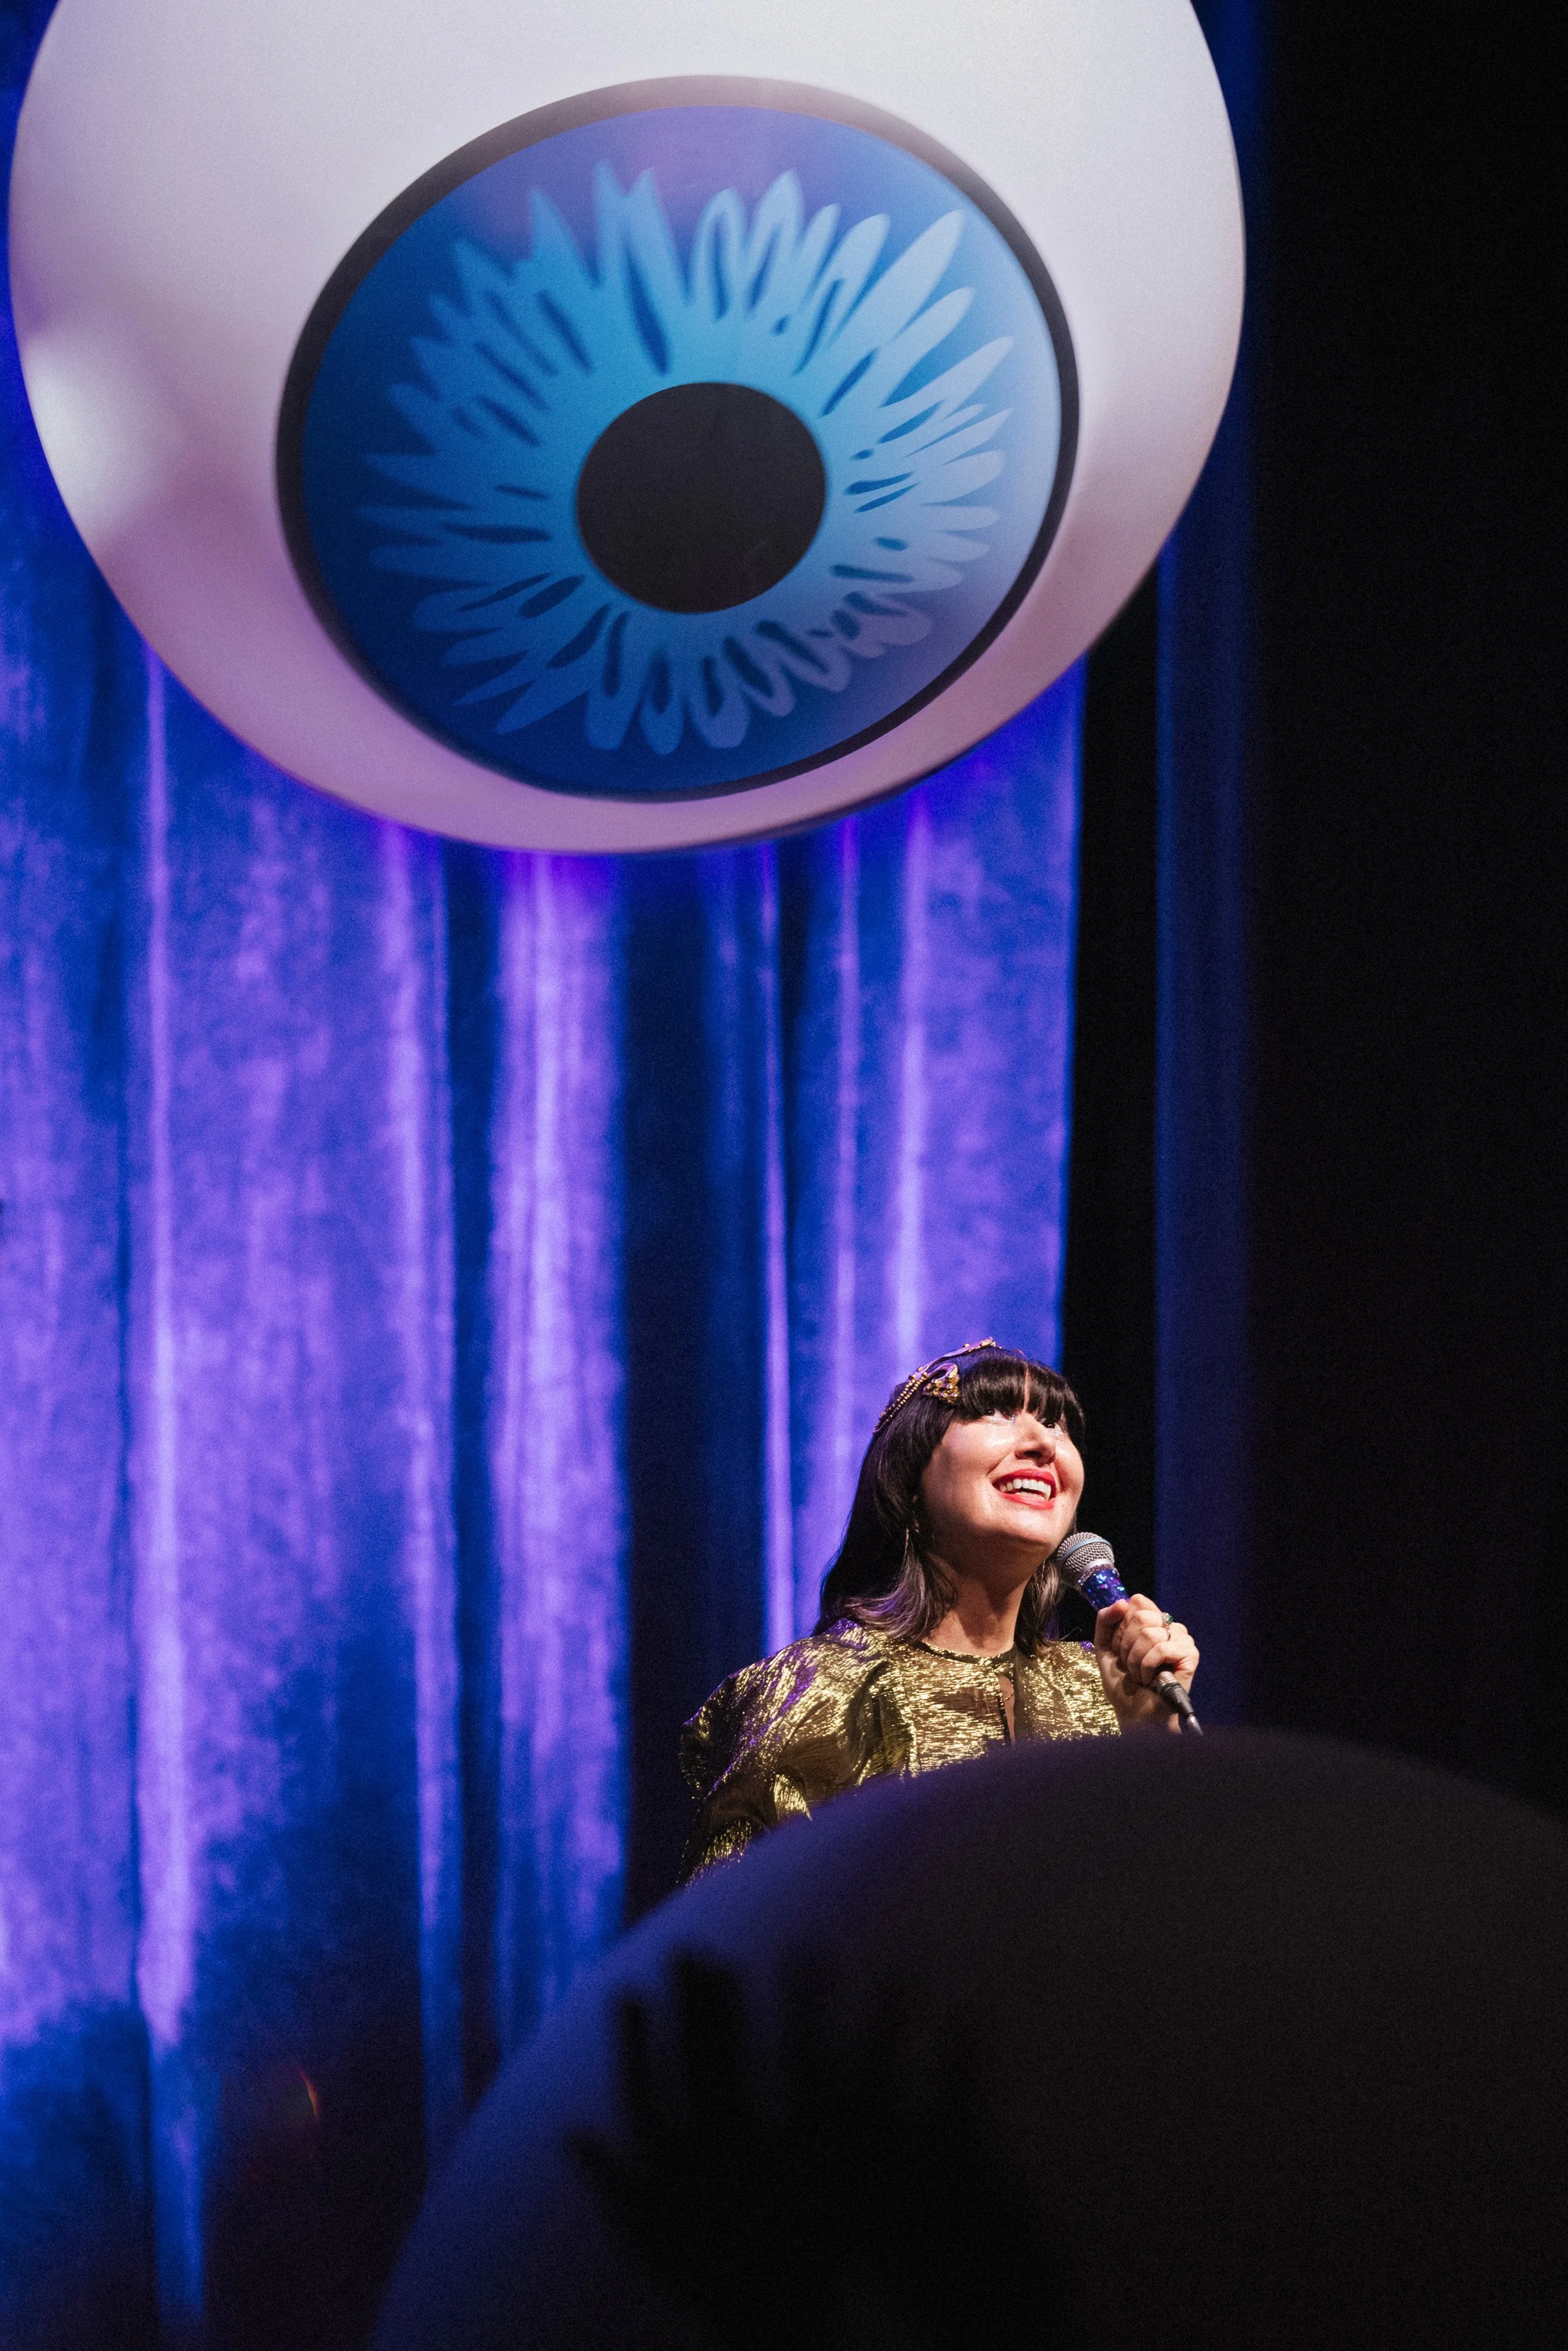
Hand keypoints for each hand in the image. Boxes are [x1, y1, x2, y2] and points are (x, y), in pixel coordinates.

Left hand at [1093, 1594, 1198, 1732]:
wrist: (1135, 1714)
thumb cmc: (1123, 1684)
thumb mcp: (1104, 1647)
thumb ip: (1105, 1621)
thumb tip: (1121, 1602)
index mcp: (1151, 1622)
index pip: (1137, 1601)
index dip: (1122, 1626)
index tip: (1121, 1649)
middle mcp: (1168, 1627)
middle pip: (1141, 1616)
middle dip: (1127, 1646)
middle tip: (1131, 1665)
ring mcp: (1181, 1639)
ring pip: (1150, 1633)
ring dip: (1136, 1660)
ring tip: (1141, 1674)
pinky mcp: (1190, 1655)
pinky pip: (1163, 1648)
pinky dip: (1149, 1666)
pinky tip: (1151, 1678)